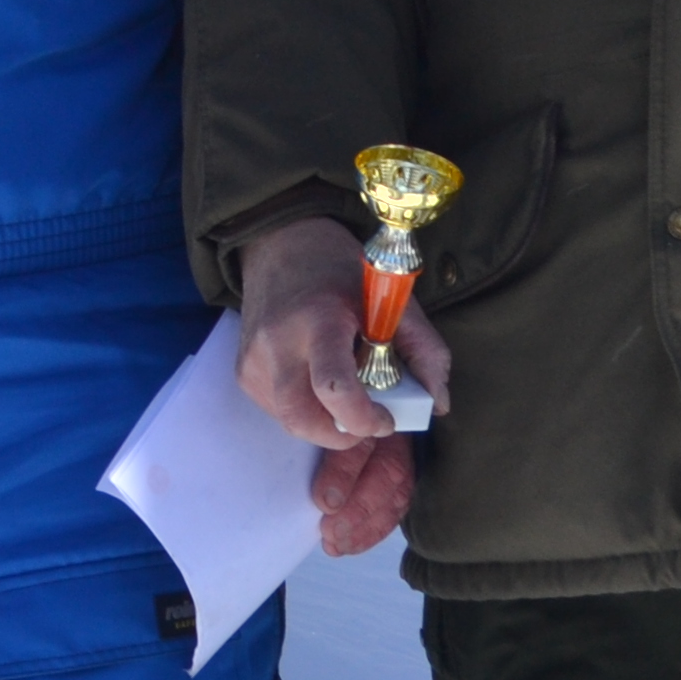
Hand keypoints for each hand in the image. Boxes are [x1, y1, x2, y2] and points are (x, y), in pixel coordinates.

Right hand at [234, 218, 451, 555]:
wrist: (278, 244)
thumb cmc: (340, 271)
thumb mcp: (391, 297)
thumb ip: (424, 349)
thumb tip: (437, 402)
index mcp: (318, 319)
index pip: (333, 386)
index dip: (363, 417)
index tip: (386, 417)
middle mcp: (277, 342)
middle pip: (302, 418)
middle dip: (342, 435)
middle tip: (367, 422)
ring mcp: (254, 359)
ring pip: (289, 420)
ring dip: (324, 424)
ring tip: (344, 396)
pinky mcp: (244, 370)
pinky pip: (277, 410)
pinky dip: (306, 410)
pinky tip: (318, 384)